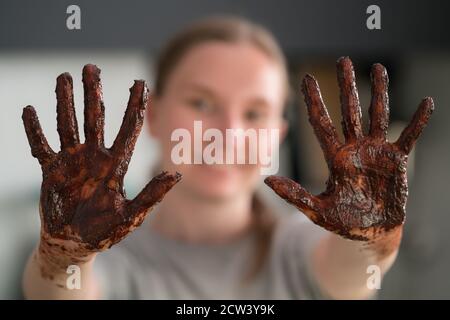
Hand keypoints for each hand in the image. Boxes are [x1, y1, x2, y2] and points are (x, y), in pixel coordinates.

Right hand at [22, 65, 180, 265]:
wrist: (74, 245)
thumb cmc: (104, 232)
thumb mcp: (131, 215)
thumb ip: (152, 195)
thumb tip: (176, 174)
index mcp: (116, 165)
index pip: (128, 128)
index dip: (135, 106)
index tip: (141, 82)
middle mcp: (95, 157)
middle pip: (95, 118)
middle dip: (93, 93)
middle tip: (91, 67)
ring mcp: (72, 161)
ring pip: (68, 124)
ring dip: (64, 102)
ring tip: (63, 77)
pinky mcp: (51, 171)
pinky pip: (40, 146)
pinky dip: (34, 130)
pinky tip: (29, 110)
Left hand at [265, 57, 433, 241]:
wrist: (370, 233)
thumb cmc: (343, 221)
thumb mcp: (316, 209)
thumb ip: (294, 194)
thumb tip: (267, 180)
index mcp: (334, 157)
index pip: (321, 123)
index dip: (314, 101)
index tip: (306, 78)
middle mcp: (354, 148)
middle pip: (349, 110)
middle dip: (346, 86)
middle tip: (344, 60)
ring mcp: (376, 151)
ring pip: (377, 115)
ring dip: (379, 92)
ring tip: (378, 67)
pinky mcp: (396, 160)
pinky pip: (409, 137)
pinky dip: (418, 122)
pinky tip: (426, 103)